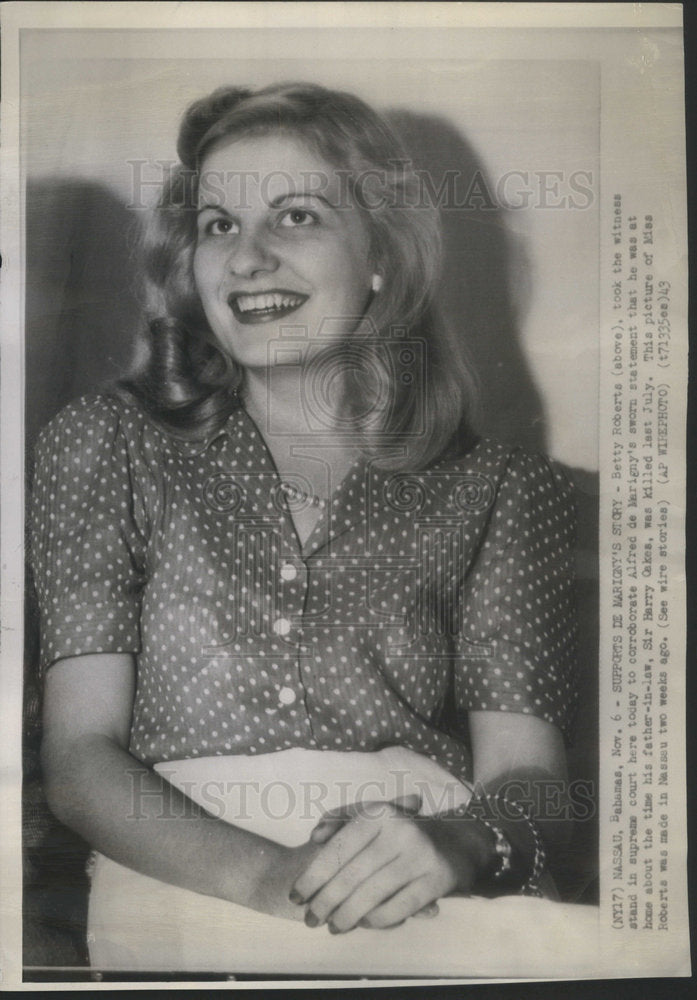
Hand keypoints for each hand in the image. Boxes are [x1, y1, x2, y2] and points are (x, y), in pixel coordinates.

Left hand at [289, 795, 486, 932]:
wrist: (456, 842)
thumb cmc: (401, 831)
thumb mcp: (373, 816)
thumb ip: (340, 820)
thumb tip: (315, 837)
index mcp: (379, 812)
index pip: (338, 849)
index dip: (313, 875)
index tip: (295, 896)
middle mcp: (400, 830)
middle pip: (351, 875)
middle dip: (325, 902)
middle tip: (310, 919)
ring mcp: (420, 855)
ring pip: (372, 894)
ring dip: (347, 916)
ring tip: (332, 927)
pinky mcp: (437, 879)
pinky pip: (399, 907)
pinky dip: (378, 919)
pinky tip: (364, 923)